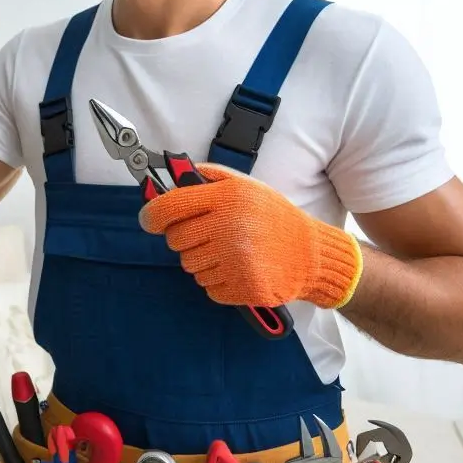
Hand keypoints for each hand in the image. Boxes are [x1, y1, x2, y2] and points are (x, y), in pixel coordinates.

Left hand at [140, 164, 362, 309]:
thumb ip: (209, 177)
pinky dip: (218, 282)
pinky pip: (208, 287)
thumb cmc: (275, 218)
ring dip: (204, 261)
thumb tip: (171, 174)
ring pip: (190, 266)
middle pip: (176, 241)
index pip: (169, 207)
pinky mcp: (243, 287)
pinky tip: (239, 270)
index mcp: (228, 198)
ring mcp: (236, 260)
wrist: (312, 254)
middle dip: (186, 239)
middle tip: (210, 236)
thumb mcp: (246, 186)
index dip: (152, 216)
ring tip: (231, 252)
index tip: (149, 221)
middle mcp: (229, 227)